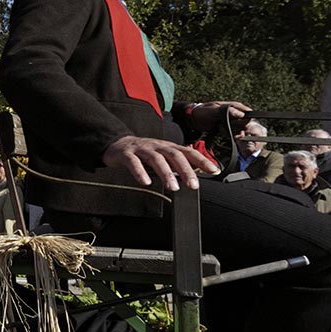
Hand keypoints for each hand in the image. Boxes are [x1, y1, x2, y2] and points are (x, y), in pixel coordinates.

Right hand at [103, 135, 219, 190]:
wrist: (116, 144)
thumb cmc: (143, 153)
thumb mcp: (162, 156)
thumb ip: (176, 165)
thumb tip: (195, 176)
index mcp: (168, 147)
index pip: (188, 152)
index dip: (202, 160)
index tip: (214, 170)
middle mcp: (157, 146)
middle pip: (174, 155)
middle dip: (185, 170)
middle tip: (193, 185)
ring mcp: (142, 149)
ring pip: (156, 159)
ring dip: (166, 173)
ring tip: (173, 187)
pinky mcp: (127, 154)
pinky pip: (134, 162)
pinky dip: (140, 172)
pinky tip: (145, 182)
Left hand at [188, 101, 249, 132]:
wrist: (195, 119)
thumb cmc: (203, 111)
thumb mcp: (213, 110)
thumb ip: (227, 111)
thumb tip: (241, 114)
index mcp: (235, 106)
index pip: (249, 114)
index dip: (243, 120)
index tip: (232, 121)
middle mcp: (237, 113)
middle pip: (245, 124)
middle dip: (234, 127)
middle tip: (221, 123)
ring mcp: (234, 121)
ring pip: (240, 130)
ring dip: (229, 131)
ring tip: (219, 127)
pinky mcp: (230, 128)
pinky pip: (235, 134)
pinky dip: (227, 134)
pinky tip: (220, 131)